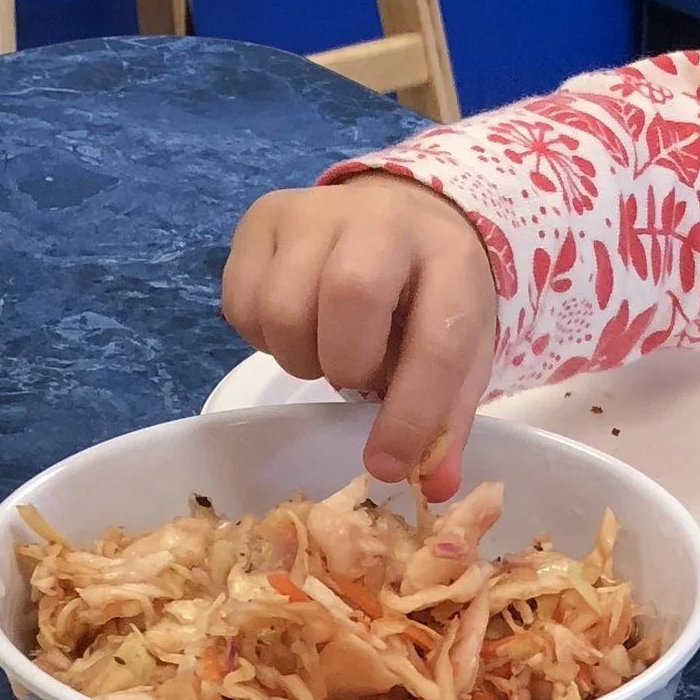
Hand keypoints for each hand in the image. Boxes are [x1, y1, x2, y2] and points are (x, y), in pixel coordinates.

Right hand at [222, 175, 498, 501]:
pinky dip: (262, 339)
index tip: (386, 465)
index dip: (410, 413)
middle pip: (348, 295)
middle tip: (353, 375)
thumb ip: (447, 421)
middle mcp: (382, 220)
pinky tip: (297, 327)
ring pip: (281, 308)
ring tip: (325, 350)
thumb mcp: (459, 353)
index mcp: (449, 259)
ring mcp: (314, 211)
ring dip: (299, 358)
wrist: (399, 217)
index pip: (435, 340)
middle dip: (345, 363)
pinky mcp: (262, 216)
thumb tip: (433, 489)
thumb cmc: (429, 298)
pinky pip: (240, 302)